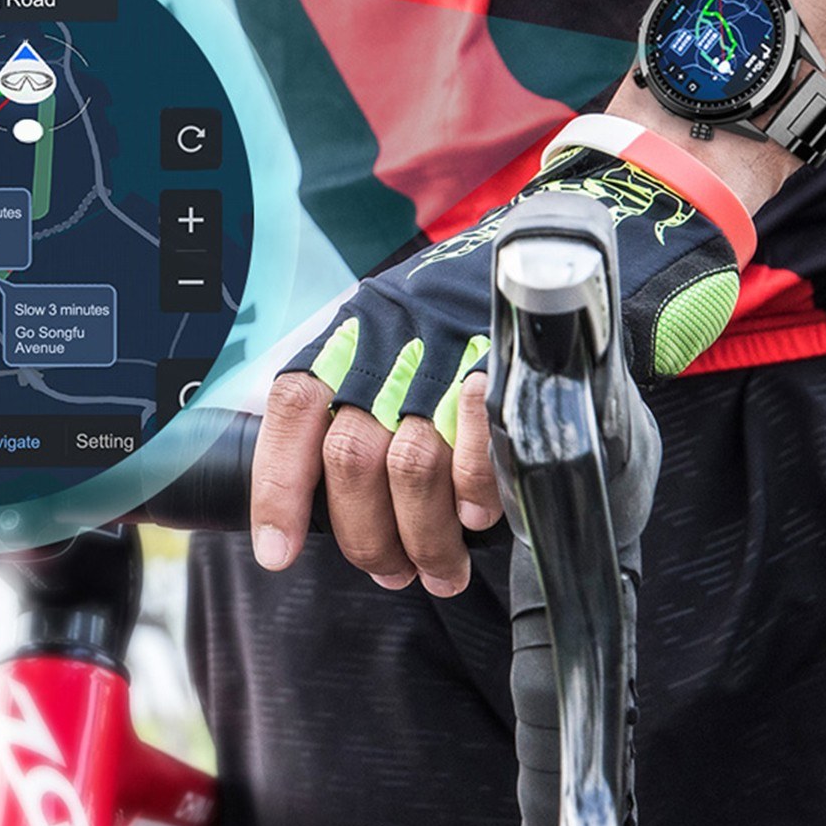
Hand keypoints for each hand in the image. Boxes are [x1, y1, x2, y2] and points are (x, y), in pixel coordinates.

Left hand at [251, 146, 743, 593]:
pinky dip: (476, 497)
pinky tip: (481, 519)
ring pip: (412, 467)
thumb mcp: (386, 344)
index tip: (276, 553)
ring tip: (439, 570)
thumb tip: (309, 500)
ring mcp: (451, 356)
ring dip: (424, 538)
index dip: (279, 488)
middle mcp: (392, 343)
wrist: (550, 255)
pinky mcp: (509, 370)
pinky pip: (481, 452)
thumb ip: (348, 406)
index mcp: (350, 336)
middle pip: (352, 456)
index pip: (295, 409)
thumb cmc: (455, 325)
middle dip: (366, 534)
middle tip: (389, 571)